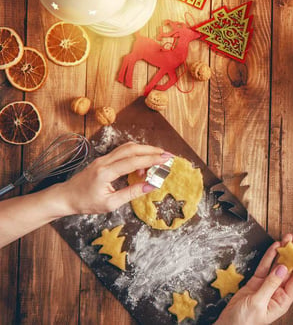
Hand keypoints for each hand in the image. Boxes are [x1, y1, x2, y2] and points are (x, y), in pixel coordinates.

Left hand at [52, 142, 170, 215]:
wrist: (65, 197)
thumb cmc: (86, 203)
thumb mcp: (110, 204)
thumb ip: (131, 193)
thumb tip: (151, 186)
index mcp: (105, 173)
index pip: (133, 162)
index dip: (151, 159)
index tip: (166, 159)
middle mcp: (104, 162)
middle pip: (132, 149)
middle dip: (152, 150)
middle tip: (167, 155)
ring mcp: (103, 159)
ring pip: (128, 148)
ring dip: (145, 150)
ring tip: (158, 159)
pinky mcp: (104, 160)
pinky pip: (122, 152)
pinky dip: (136, 154)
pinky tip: (142, 164)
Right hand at [215, 233, 292, 324]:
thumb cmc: (243, 322)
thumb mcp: (258, 303)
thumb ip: (270, 285)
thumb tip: (283, 269)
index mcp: (282, 301)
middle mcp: (277, 293)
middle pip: (289, 269)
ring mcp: (266, 286)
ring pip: (277, 265)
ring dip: (282, 251)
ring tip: (287, 237)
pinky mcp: (256, 283)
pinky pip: (265, 267)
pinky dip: (269, 256)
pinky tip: (274, 246)